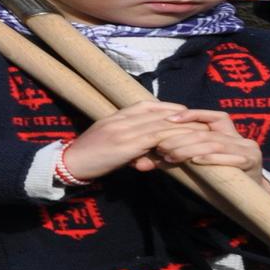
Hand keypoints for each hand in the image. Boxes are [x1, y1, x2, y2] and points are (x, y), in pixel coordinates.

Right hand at [61, 100, 202, 179]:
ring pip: (159, 124)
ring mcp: (124, 130)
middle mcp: (122, 119)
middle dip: (180, 117)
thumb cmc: (89, 157)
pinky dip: (169, 141)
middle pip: (157, 113)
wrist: (70, 164)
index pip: (146, 105)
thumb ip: (128, 144)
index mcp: (117, 116)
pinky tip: (181, 147)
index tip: (183, 110)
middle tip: (199, 121)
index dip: (167, 106)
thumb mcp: (109, 144)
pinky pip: (154, 139)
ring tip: (197, 134)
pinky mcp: (126, 145)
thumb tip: (145, 154)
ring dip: (180, 129)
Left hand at [148, 109, 264, 175]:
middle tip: (161, 147)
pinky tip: (196, 161)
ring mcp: (247, 149)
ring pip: (214, 144)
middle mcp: (239, 138)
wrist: (250, 201)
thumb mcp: (200, 165)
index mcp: (229, 134)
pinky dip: (212, 159)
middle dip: (180, 139)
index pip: (209, 117)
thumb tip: (149, 158)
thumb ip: (180, 157)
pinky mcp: (251, 162)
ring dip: (190, 149)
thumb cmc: (221, 182)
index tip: (168, 120)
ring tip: (172, 156)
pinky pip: (230, 158)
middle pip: (206, 133)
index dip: (189, 115)